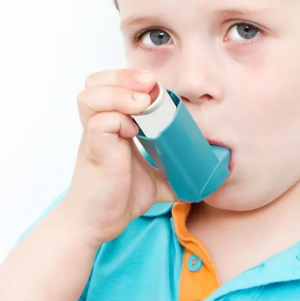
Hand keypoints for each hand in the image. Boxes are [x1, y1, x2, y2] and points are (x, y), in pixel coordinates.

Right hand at [58, 69, 176, 246]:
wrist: (97, 223)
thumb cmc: (119, 197)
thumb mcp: (156, 180)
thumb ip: (176, 171)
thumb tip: (208, 176)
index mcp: (113, 123)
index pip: (112, 84)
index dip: (131, 77)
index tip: (155, 86)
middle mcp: (99, 124)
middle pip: (95, 81)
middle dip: (124, 77)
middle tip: (149, 86)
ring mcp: (93, 136)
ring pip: (90, 96)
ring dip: (119, 93)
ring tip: (143, 104)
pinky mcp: (93, 150)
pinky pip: (98, 123)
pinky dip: (116, 119)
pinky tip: (132, 130)